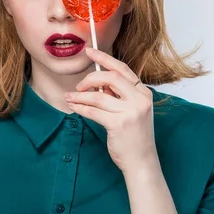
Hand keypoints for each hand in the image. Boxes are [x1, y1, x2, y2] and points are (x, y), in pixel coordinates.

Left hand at [64, 47, 158, 173]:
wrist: (142, 162)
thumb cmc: (134, 136)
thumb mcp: (132, 110)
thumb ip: (118, 95)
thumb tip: (96, 82)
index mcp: (144, 93)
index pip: (122, 69)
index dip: (104, 59)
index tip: (89, 52)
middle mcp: (140, 99)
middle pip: (110, 77)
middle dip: (89, 79)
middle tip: (78, 86)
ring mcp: (131, 112)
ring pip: (97, 96)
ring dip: (79, 96)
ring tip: (69, 98)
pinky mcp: (119, 124)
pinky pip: (93, 111)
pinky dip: (80, 108)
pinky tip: (74, 107)